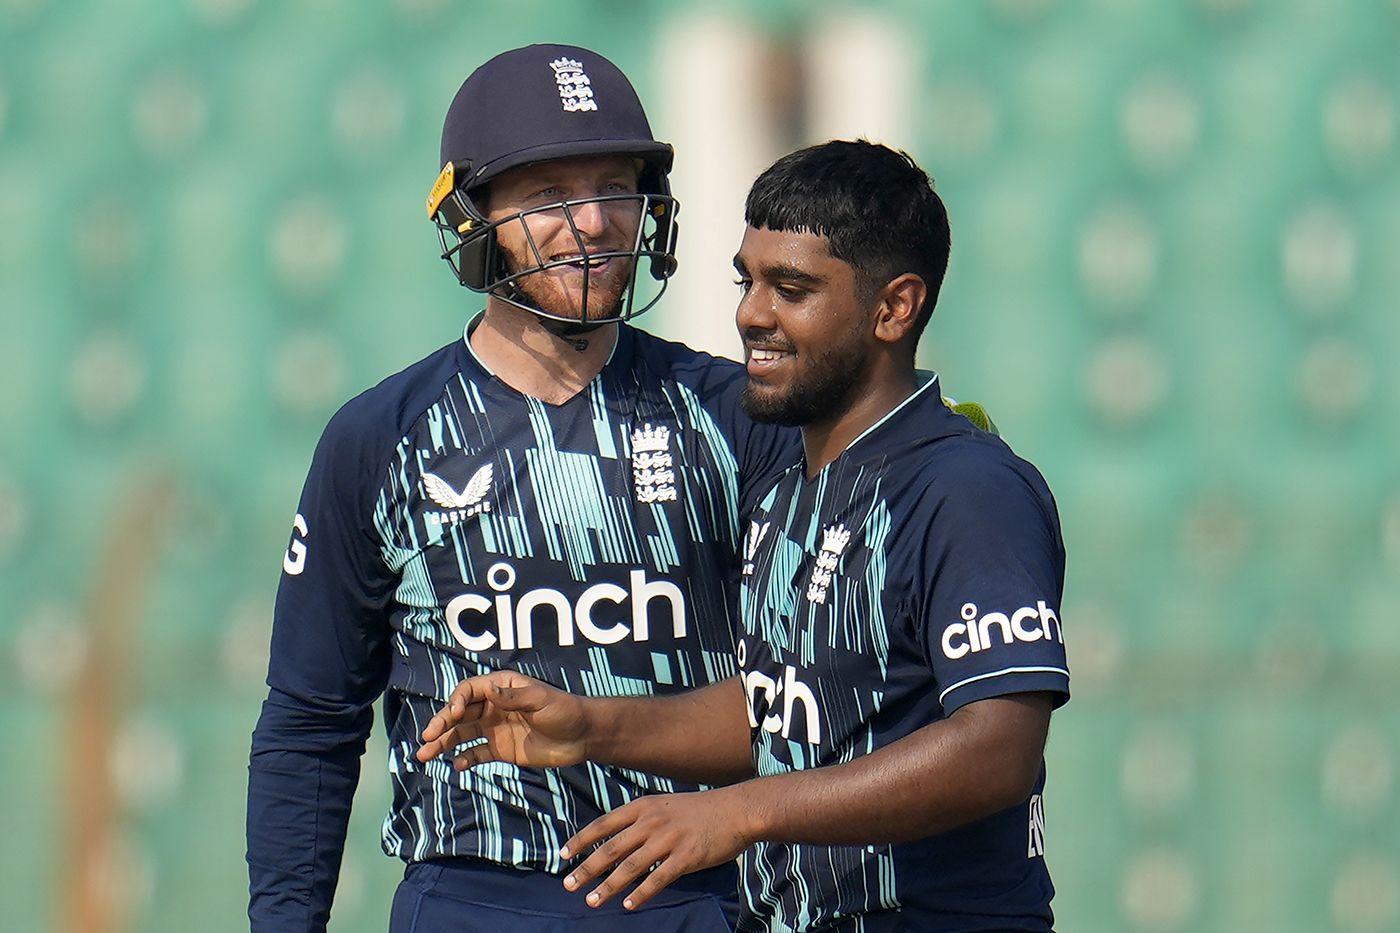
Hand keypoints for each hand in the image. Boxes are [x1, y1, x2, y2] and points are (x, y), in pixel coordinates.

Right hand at [414, 670, 589, 769]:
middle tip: (427, 738)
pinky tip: (457, 766)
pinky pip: (477, 754)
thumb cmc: (564, 710)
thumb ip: (514, 697)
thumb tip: (489, 690)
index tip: (453, 714)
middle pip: (460, 714)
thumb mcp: (541, 700)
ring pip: (462, 735)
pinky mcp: (501, 750)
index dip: (457, 701)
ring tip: (424, 756)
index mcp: (501, 688)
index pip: (469, 691)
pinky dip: (465, 759)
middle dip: (441, 724)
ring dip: (443, 744)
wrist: (582, 736)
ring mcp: (495, 729)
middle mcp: (493, 706)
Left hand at [559, 788, 752, 909]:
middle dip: (586, 868)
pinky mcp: (686, 857)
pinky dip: (641, 893)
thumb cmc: (700, 810)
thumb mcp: (664, 804)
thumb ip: (641, 819)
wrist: (736, 810)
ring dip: (608, 886)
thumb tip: (617, 840)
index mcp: (644, 807)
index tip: (563, 855)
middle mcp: (652, 821)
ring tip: (592, 901)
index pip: (603, 824)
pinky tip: (628, 905)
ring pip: (630, 866)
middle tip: (568, 885)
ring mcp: (668, 839)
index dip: (581, 840)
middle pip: (611, 848)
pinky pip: (658, 878)